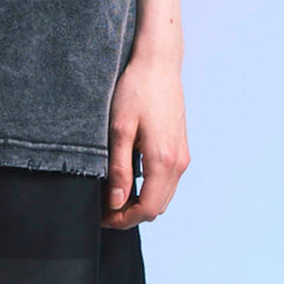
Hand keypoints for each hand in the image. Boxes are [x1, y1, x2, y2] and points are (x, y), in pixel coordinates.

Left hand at [101, 47, 189, 229]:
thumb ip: (118, 169)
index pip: (146, 209)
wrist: (159, 63)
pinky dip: (149, 191)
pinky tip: (129, 181)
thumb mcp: (119, 130)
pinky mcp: (181, 149)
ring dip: (140, 204)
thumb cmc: (136, 90)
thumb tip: (116, 202)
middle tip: (103, 209)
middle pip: (156, 208)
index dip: (122, 220)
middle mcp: (178, 162)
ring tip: (113, 196)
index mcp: (163, 160)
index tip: (101, 217)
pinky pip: (167, 183)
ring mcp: (182, 156)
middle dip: (129, 215)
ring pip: (163, 198)